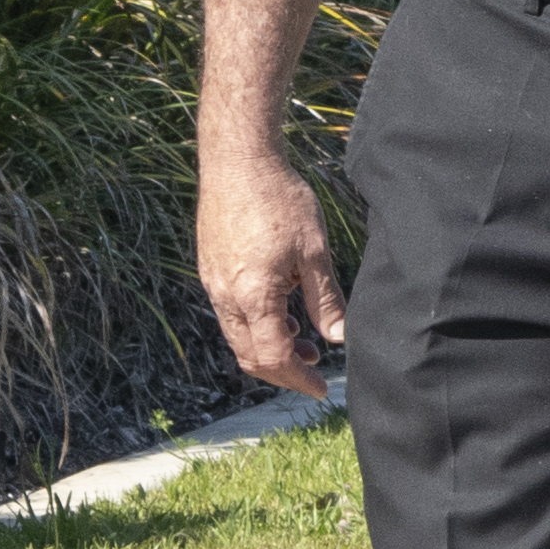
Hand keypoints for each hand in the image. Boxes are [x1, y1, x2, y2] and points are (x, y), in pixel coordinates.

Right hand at [198, 144, 348, 398]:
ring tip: (304, 343)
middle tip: (314, 373)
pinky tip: (282, 313)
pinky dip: (256, 326)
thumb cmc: (279, 199)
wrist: (237, 160)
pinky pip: (230, 314)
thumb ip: (326, 299)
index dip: (299, 378)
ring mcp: (213, 283)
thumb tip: (339, 338)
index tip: (321, 388)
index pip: (274, 357)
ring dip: (269, 349)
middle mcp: (226, 296)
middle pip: (249, 356)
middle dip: (283, 372)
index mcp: (253, 296)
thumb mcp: (313, 251)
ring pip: (238, 337)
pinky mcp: (210, 270)